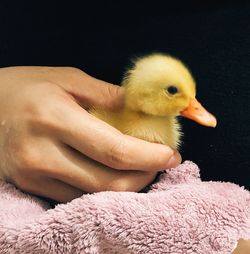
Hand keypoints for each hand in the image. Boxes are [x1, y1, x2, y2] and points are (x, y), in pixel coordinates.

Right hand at [0, 66, 180, 201]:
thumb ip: (110, 95)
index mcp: (54, 119)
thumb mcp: (70, 80)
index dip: (149, 156)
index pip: (114, 150)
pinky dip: (103, 189)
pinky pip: (77, 197)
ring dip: (127, 185)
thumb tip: (145, 107)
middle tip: (161, 162)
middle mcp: (41, 153)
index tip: (170, 155)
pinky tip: (113, 173)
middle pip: (108, 181)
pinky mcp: (31, 185)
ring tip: (142, 167)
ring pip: (94, 195)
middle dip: (144, 176)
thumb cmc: (28, 86)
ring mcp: (34, 175)